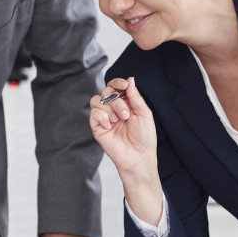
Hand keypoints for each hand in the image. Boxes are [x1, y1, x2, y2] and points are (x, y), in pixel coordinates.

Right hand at [91, 77, 163, 222]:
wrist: (138, 157)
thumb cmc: (144, 137)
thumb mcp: (144, 113)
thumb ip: (135, 96)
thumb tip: (130, 79)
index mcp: (125, 104)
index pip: (115, 87)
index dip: (117, 83)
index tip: (124, 86)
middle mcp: (113, 109)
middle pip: (106, 92)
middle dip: (116, 100)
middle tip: (125, 114)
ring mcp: (104, 118)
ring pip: (97, 100)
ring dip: (109, 108)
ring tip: (118, 120)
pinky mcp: (97, 127)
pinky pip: (93, 114)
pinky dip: (102, 117)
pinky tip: (110, 126)